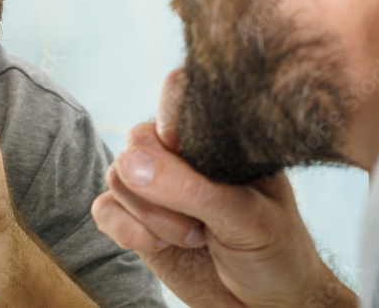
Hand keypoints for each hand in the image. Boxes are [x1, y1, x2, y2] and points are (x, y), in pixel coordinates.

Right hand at [91, 70, 355, 307]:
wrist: (265, 304)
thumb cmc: (274, 251)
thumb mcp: (246, 216)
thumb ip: (190, 188)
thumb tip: (129, 162)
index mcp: (216, 136)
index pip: (177, 92)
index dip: (170, 120)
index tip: (184, 156)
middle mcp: (181, 154)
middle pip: (137, 141)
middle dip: (162, 188)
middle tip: (201, 219)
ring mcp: (155, 185)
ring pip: (117, 176)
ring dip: (151, 217)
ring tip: (193, 237)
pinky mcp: (135, 219)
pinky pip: (104, 209)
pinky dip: (126, 231)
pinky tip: (159, 246)